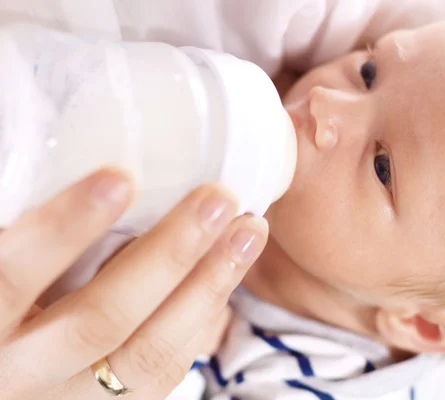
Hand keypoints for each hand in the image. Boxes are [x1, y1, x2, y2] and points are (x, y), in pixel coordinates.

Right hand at [0, 168, 267, 398]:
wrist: (9, 375)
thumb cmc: (8, 295)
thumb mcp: (5, 262)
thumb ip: (26, 231)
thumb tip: (100, 175)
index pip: (11, 278)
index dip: (65, 228)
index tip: (120, 177)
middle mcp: (20, 373)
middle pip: (100, 321)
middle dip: (169, 255)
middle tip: (218, 199)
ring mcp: (70, 399)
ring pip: (149, 355)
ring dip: (208, 287)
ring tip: (249, 230)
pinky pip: (165, 372)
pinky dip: (201, 318)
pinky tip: (226, 272)